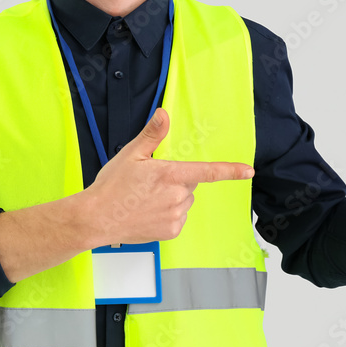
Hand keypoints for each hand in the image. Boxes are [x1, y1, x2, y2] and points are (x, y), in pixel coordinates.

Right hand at [85, 108, 253, 244]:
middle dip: (175, 181)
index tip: (248, 171)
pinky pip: (177, 217)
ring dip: (172, 198)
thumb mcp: (131, 154)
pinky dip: (167, 214)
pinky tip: (147, 211)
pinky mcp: (170, 231)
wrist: (96, 219)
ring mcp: (175, 216)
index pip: (208, 172)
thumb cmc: (111, 187)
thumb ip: (152, 135)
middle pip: (189, 184)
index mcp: (171, 175)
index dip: (231, 171)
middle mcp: (177, 197)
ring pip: (184, 201)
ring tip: (145, 199)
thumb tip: (164, 115)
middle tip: (149, 183)